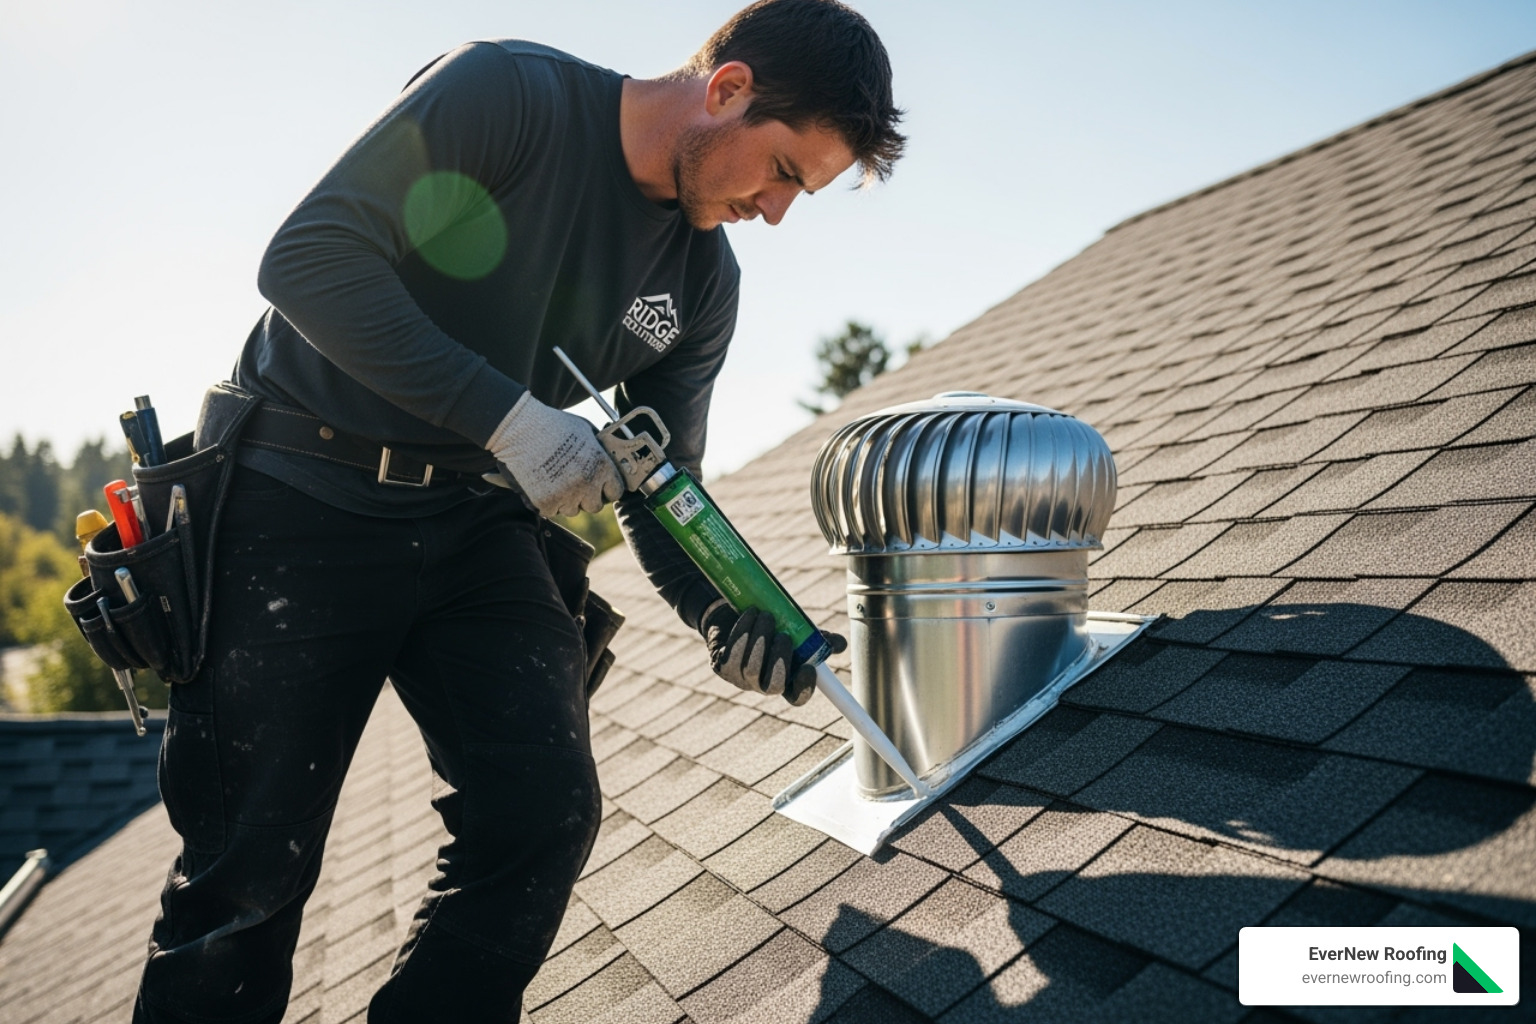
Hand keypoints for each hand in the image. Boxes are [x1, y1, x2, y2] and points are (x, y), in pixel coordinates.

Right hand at [486, 392, 623, 516]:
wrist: (519, 428)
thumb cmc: (553, 424)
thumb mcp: (585, 430)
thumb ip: (599, 449)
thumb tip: (609, 460)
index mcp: (601, 466)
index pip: (615, 492)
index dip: (607, 489)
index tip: (600, 487)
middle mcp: (586, 484)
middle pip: (595, 506)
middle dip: (587, 497)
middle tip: (576, 485)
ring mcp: (566, 495)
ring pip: (572, 510)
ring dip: (567, 500)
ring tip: (556, 480)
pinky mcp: (545, 503)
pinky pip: (552, 511)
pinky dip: (548, 502)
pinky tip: (543, 484)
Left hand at [702, 603, 847, 706]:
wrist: (736, 614)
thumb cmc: (773, 626)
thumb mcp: (798, 630)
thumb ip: (818, 639)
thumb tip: (839, 644)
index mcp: (786, 680)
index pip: (798, 697)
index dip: (804, 688)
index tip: (810, 669)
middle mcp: (764, 685)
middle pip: (773, 686)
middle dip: (780, 661)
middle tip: (784, 635)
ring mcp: (741, 679)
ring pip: (751, 668)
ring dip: (760, 640)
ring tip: (765, 615)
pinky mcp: (722, 666)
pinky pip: (732, 655)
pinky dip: (742, 634)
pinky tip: (750, 616)